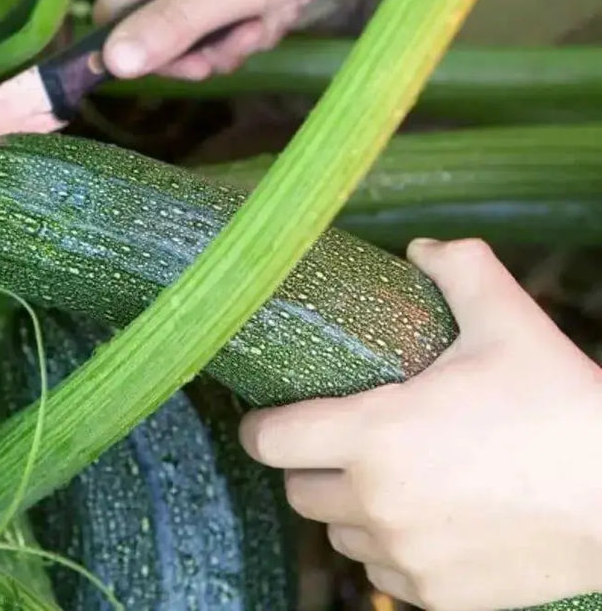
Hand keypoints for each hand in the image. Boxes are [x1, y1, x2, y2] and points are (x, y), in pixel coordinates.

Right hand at [93, 0, 380, 79]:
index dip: (147, 52)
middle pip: (163, 20)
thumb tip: (111, 64)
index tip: (196, 66)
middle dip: (211, 42)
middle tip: (251, 37)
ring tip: (278, 12)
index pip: (115, 15)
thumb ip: (171, 26)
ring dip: (243, 27)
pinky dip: (259, 4)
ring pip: (203, 14)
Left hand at [239, 237, 601, 609]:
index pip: (271, 440)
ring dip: (346, 506)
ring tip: (381, 479)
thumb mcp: (510, 322)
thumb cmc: (564, 409)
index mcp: (374, 434)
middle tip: (338, 441)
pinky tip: (419, 519)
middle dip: (307, 464)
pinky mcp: (436, 594)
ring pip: (338, 533)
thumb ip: (459, 270)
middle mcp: (376, 502)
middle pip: (297, 489)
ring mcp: (405, 554)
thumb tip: (421, 247)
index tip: (269, 417)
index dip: (260, 426)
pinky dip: (388, 547)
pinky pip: (382, 572)